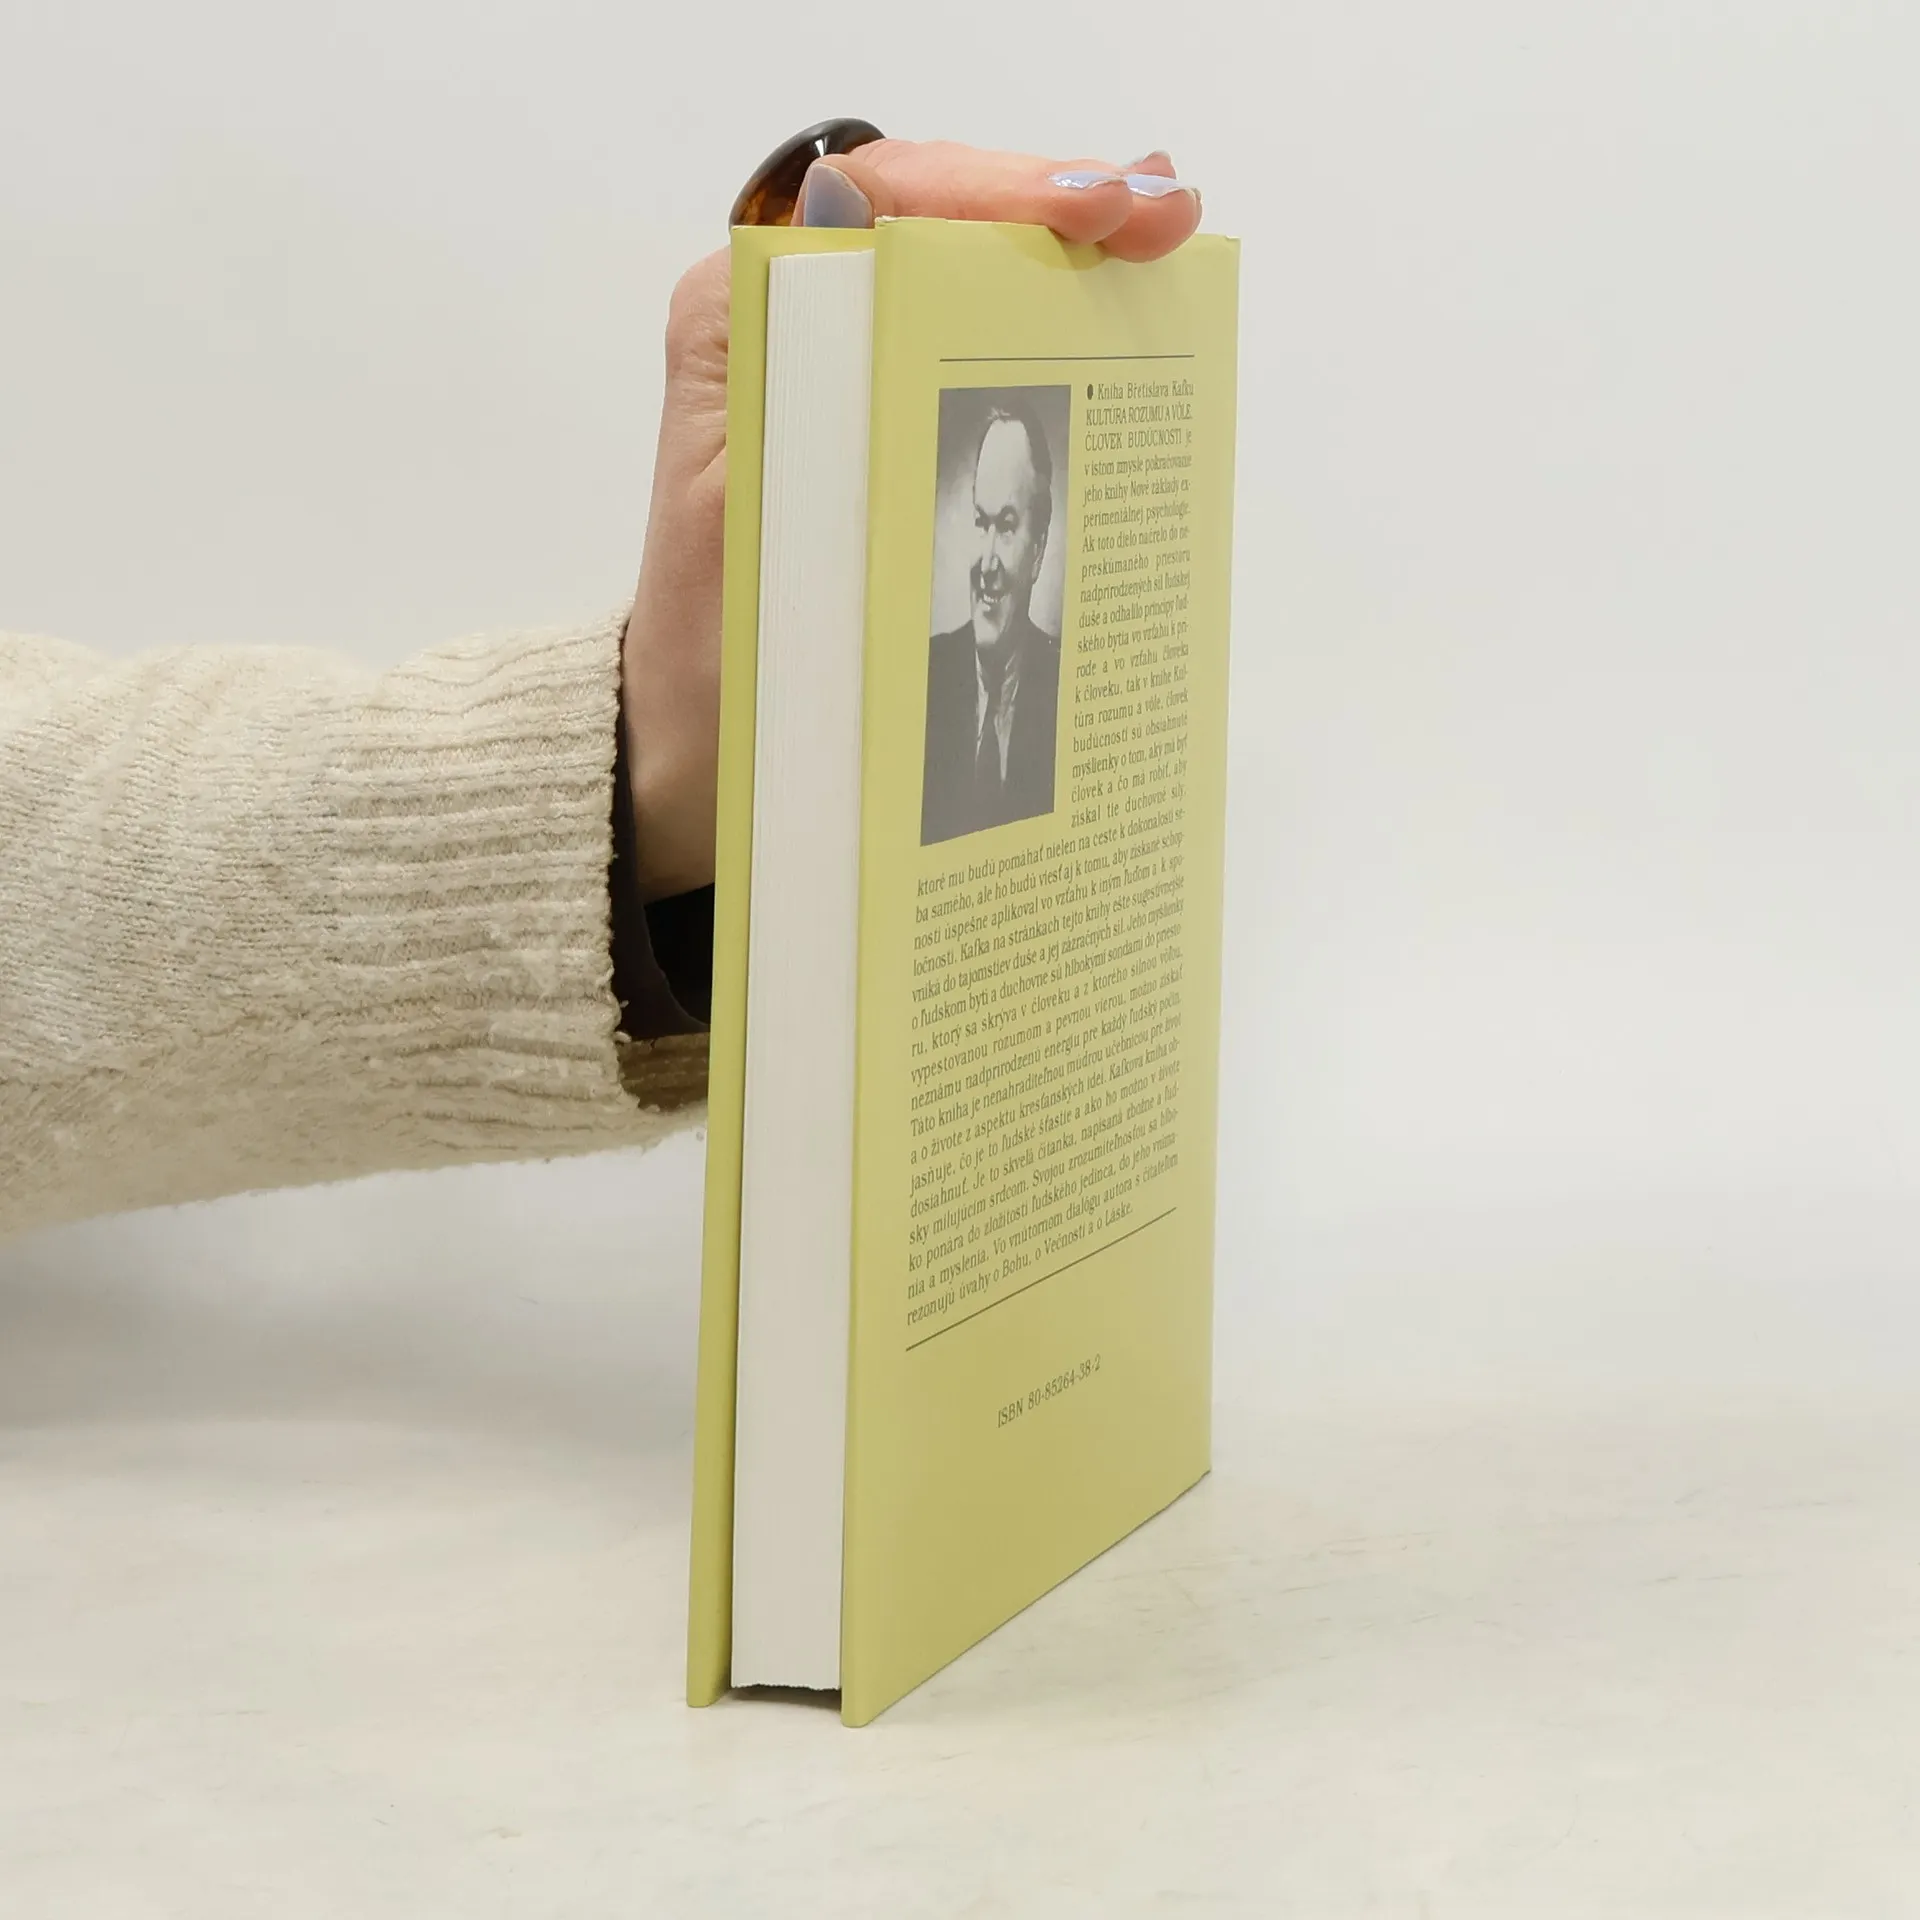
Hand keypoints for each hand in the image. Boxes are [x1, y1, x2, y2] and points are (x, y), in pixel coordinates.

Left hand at [620, 140, 1201, 901]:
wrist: (702, 763)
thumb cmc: (710, 660)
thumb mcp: (735, 512)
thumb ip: (784, 369)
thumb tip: (852, 208)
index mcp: (747, 326)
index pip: (882, 197)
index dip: (994, 186)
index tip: (1093, 209)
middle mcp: (804, 337)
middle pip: (950, 230)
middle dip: (1062, 213)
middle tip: (1164, 221)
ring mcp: (860, 391)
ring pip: (982, 296)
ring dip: (1078, 279)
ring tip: (1166, 259)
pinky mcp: (898, 453)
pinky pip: (989, 381)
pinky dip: (1065, 363)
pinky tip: (1132, 352)